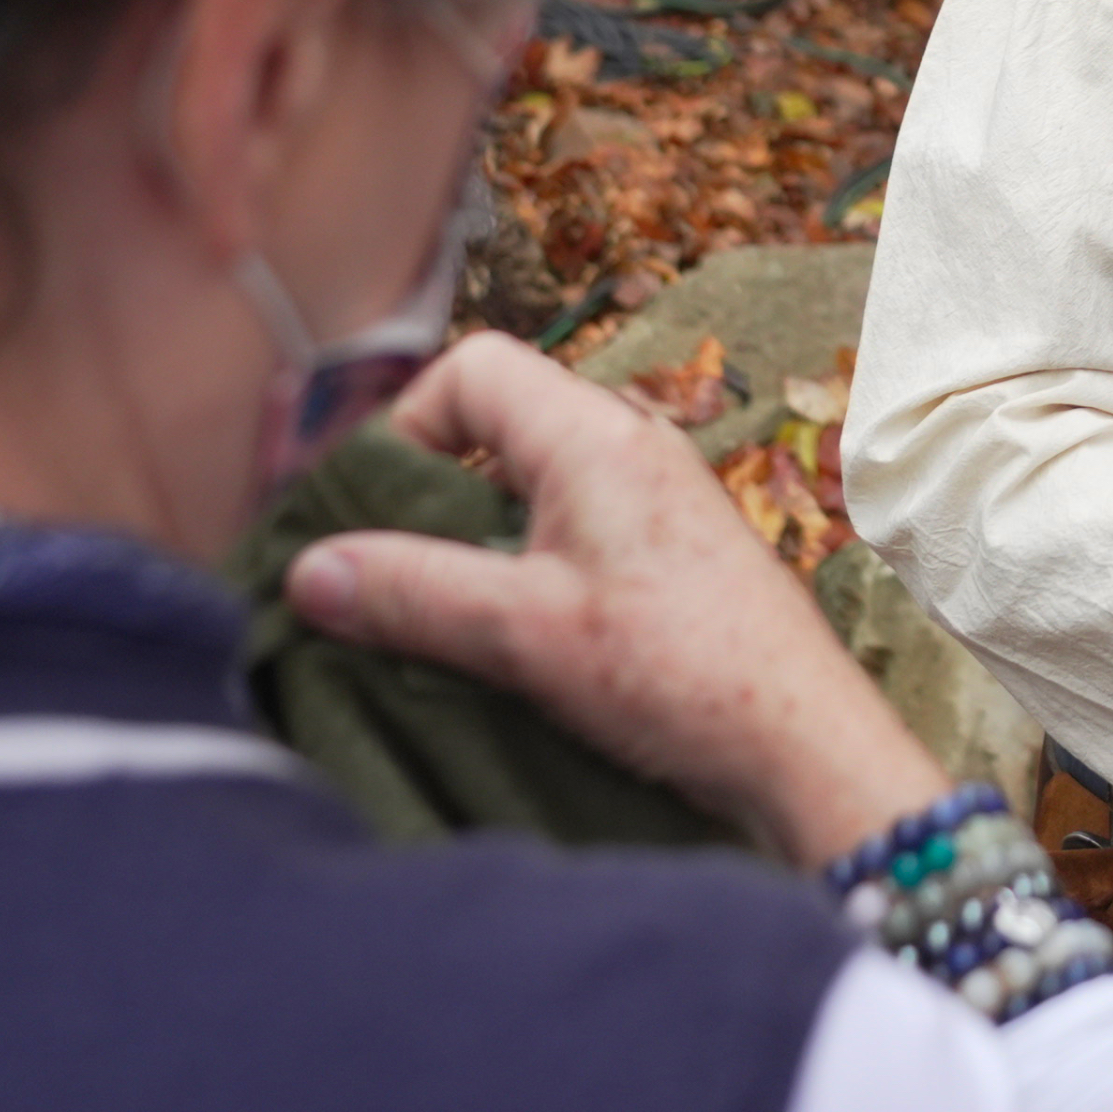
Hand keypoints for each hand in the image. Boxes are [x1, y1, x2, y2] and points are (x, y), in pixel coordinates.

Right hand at [285, 335, 949, 868]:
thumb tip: (310, 569)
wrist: (802, 743)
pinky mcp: (669, 555)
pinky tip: (506, 644)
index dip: (405, 425)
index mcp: (596, 436)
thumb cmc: (681, 673)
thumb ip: (414, 591)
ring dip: (473, 542)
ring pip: (531, 488)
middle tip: (384, 573)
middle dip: (428, 492)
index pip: (473, 368)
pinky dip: (522, 571)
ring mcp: (655, 500)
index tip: (369, 513)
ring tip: (438, 619)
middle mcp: (631, 448)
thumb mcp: (525, 633)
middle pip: (497, 425)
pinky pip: (569, 534)